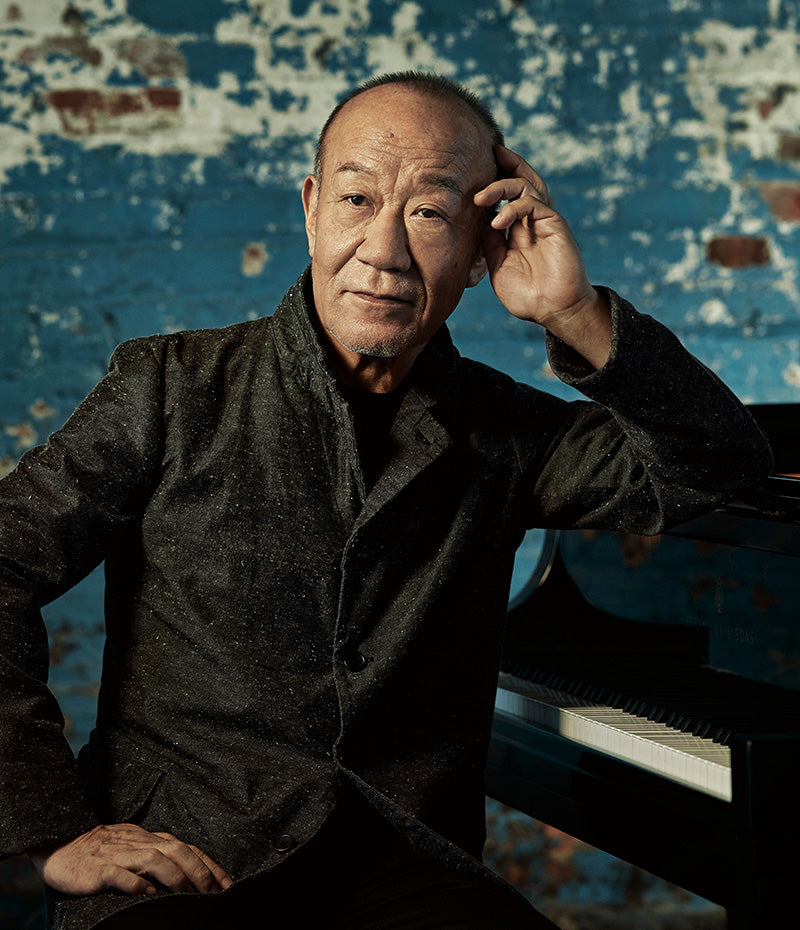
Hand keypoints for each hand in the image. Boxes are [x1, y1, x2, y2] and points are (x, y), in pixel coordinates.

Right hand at [30, 823, 233, 896]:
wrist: (61, 845)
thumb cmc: (100, 849)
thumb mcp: (133, 845)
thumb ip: (157, 853)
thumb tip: (186, 870)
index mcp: (149, 838)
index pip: (187, 848)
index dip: (209, 864)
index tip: (226, 883)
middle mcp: (139, 843)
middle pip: (177, 850)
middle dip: (199, 871)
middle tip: (214, 892)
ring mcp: (119, 854)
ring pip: (154, 858)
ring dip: (175, 876)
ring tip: (189, 893)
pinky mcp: (99, 869)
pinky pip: (120, 875)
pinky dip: (137, 883)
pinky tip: (149, 894)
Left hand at [474, 145, 610, 367]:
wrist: (554, 311)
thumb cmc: (528, 295)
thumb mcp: (498, 267)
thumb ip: (489, 244)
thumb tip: (479, 221)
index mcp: (520, 229)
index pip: (509, 196)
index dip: (496, 180)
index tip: (476, 172)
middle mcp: (533, 221)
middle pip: (523, 180)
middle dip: (507, 164)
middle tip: (488, 155)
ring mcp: (545, 221)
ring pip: (527, 186)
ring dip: (502, 186)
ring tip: (480, 197)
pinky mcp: (555, 225)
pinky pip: (534, 204)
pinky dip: (513, 208)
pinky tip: (497, 222)